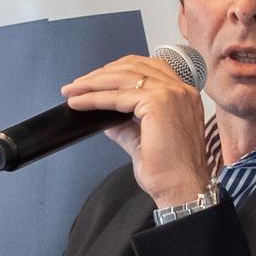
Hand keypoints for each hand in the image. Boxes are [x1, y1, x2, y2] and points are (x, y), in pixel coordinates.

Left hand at [60, 53, 214, 210]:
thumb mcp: (143, 142)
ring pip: (123, 77)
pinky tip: (79, 103)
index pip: (147, 68)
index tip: (96, 80)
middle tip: (76, 85)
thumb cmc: (171, 172)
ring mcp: (171, 93)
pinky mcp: (158, 103)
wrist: (182, 189)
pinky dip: (95, 98)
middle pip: (133, 67)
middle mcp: (180, 90)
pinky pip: (117, 96)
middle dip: (101, 74)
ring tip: (72, 91)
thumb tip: (107, 121)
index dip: (118, 71)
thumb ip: (126, 127)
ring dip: (93, 83)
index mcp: (182, 95)